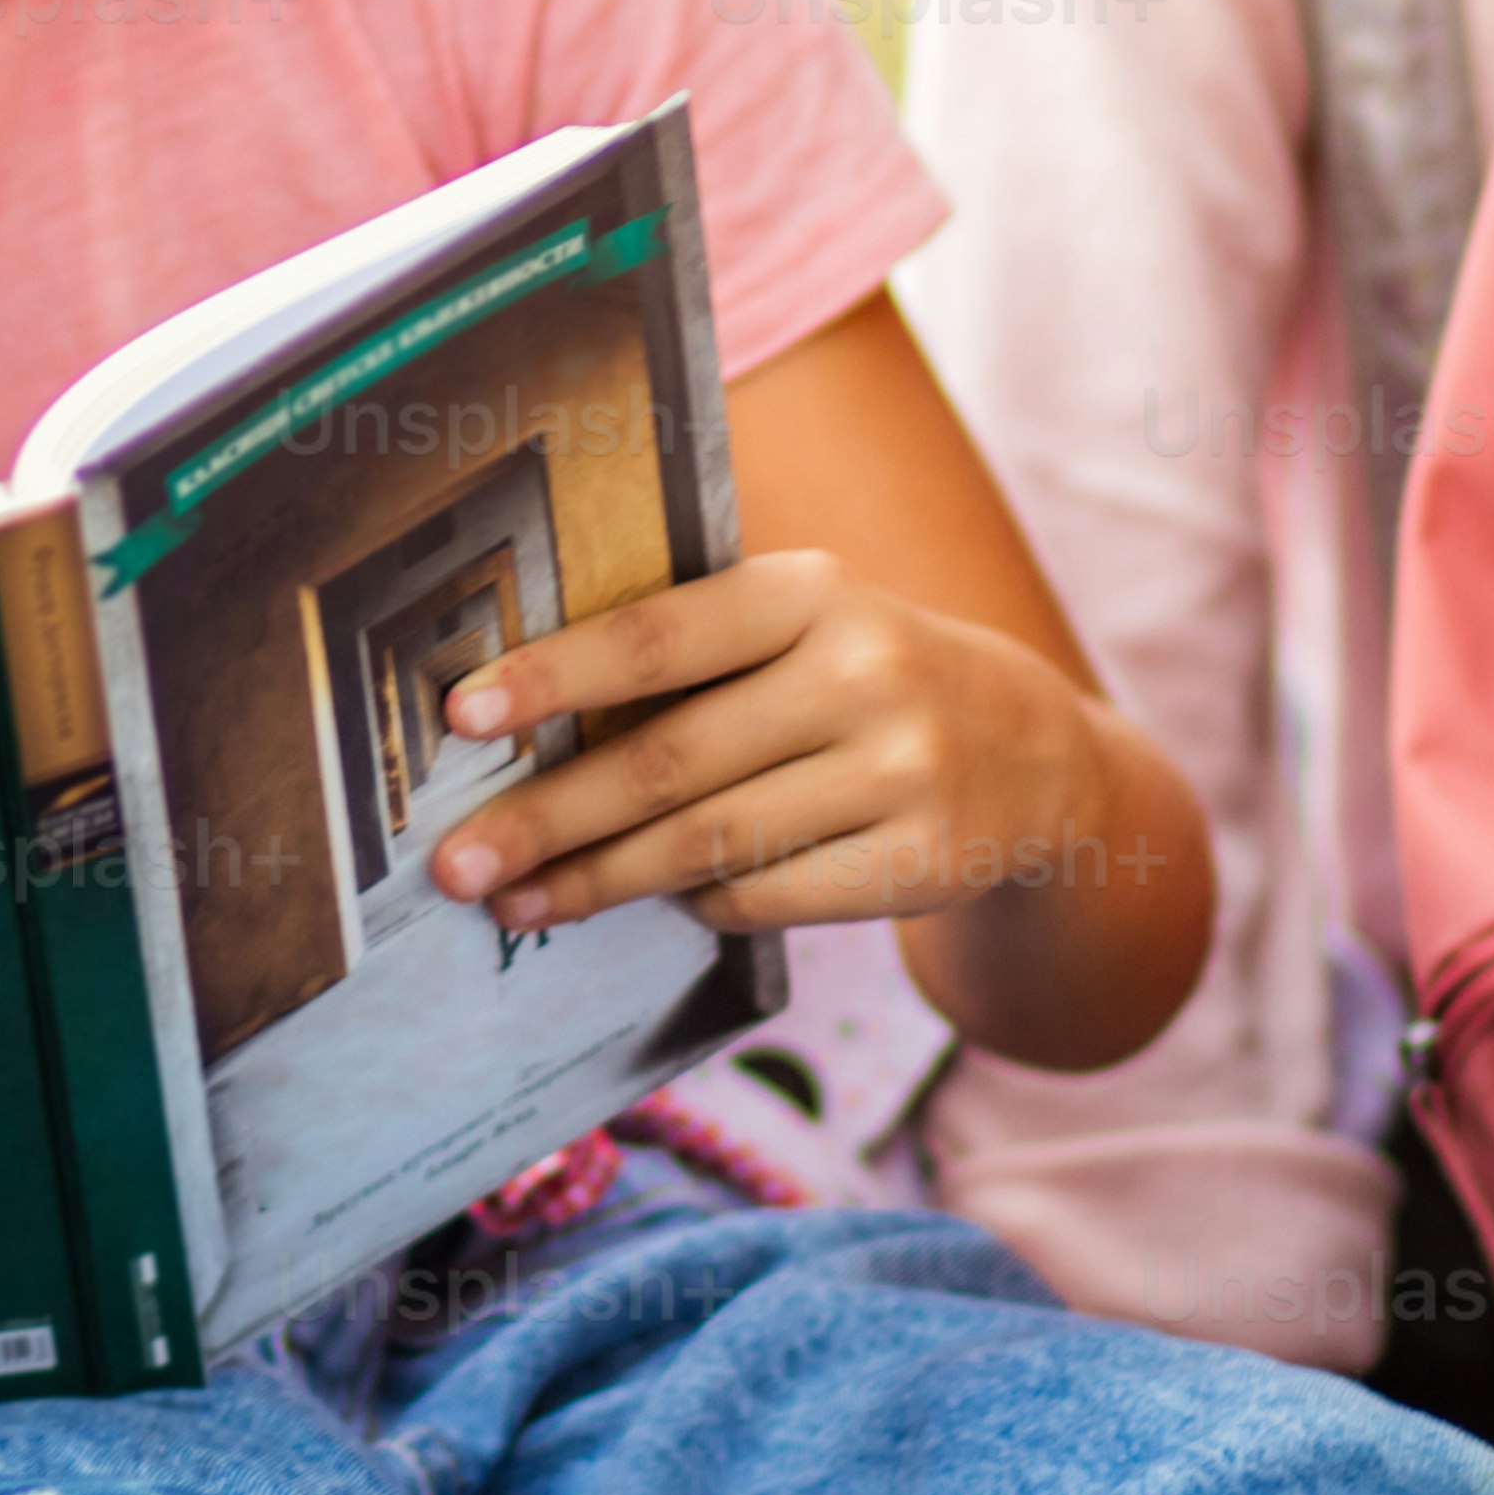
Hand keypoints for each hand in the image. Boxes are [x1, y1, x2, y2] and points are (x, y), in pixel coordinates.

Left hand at [422, 545, 1120, 944]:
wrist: (1039, 755)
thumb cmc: (865, 678)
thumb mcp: (804, 624)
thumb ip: (689, 652)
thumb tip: (517, 721)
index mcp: (810, 591)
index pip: (659, 636)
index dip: (555, 675)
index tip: (462, 714)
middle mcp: (862, 674)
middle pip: (670, 761)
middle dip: (548, 816)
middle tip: (455, 863)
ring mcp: (901, 772)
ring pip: (710, 842)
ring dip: (596, 881)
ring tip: (513, 900)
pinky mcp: (922, 862)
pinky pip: (767, 897)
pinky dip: (695, 903)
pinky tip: (647, 901)